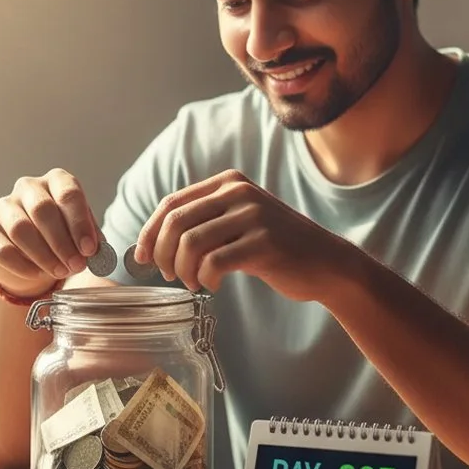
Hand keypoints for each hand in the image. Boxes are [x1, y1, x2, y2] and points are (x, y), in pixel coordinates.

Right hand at [0, 169, 102, 297]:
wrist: (29, 259)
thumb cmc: (60, 239)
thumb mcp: (80, 235)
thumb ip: (91, 240)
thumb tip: (99, 253)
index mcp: (55, 181)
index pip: (68, 193)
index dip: (80, 223)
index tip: (89, 249)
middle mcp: (28, 187)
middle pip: (43, 210)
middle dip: (62, 242)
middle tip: (76, 265)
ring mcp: (4, 206)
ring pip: (21, 229)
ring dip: (44, 255)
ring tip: (60, 272)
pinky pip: (3, 249)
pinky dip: (23, 266)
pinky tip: (37, 273)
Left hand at [134, 169, 354, 301]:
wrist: (326, 263)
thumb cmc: (274, 248)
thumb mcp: (237, 222)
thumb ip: (202, 222)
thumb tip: (149, 245)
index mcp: (228, 183)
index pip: (171, 203)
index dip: (149, 233)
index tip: (142, 259)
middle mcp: (238, 192)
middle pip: (175, 223)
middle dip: (162, 255)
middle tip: (168, 276)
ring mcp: (253, 215)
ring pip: (190, 244)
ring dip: (183, 270)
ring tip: (192, 282)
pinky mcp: (264, 243)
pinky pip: (214, 263)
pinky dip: (205, 279)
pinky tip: (213, 285)